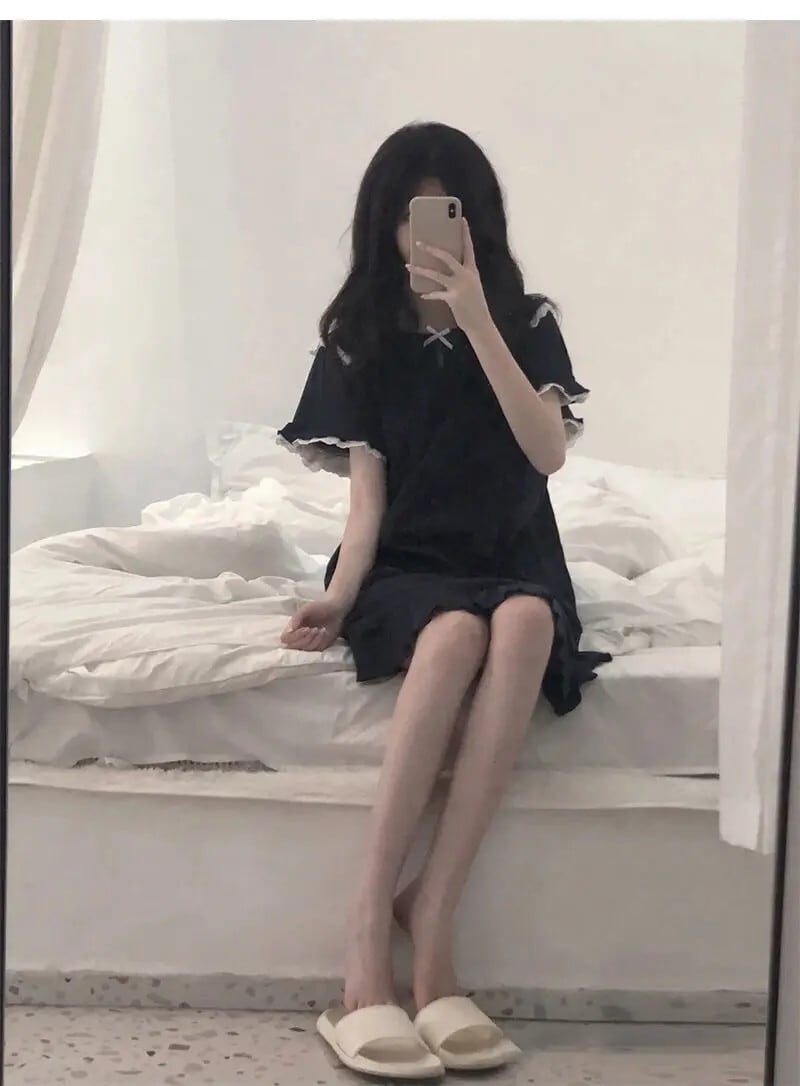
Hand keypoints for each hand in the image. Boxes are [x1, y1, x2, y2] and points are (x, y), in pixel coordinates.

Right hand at [281, 598, 344, 651]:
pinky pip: (315, 650)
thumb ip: (296, 618)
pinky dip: (320, 641)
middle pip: (293, 647)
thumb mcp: (306, 609)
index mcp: (292, 627)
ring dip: (314, 639)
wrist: (336, 610)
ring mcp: (307, 643)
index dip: (294, 636)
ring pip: (305, 649)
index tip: (306, 628)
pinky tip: (324, 632)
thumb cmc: (319, 607)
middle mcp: (298, 637)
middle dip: (305, 639)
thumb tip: (289, 631)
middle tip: (314, 629)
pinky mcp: (317, 647)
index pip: (285, 638)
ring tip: (320, 629)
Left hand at [405, 218, 491, 334]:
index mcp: (473, 271)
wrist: (480, 323)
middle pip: (447, 257)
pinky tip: (422, 294)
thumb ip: (461, 275)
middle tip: (419, 242)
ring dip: (421, 269)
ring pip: (436, 274)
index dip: (465, 233)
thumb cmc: (475, 304)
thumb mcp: (472, 286)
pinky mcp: (453, 299)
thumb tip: (443, 267)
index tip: (462, 219)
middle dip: (432, 249)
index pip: (469, 248)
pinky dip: (429, 294)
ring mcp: (459, 287)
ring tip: (409, 265)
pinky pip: (436, 293)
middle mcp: (466, 276)